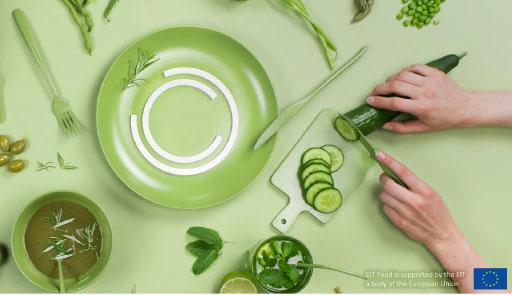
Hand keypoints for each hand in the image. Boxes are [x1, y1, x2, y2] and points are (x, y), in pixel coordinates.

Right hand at [366, 64, 472, 133]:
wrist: (465, 107)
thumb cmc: (443, 120)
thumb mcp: (423, 128)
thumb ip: (402, 128)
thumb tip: (384, 125)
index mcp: (422, 108)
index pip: (394, 103)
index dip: (379, 101)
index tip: (369, 101)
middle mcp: (425, 93)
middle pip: (396, 86)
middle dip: (380, 88)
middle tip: (374, 92)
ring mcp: (430, 81)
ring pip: (403, 74)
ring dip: (391, 79)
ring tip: (388, 85)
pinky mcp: (435, 73)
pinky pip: (415, 67)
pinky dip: (404, 70)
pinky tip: (401, 76)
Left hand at [375, 151, 489, 292]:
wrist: (442, 235)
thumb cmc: (438, 212)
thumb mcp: (432, 193)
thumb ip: (414, 184)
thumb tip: (395, 173)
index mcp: (424, 191)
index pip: (403, 172)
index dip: (389, 161)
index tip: (379, 154)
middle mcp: (414, 201)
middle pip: (388, 185)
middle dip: (383, 179)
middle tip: (386, 179)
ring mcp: (406, 213)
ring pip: (384, 196)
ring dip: (385, 193)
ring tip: (395, 195)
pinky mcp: (399, 222)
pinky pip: (385, 207)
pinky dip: (388, 204)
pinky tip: (397, 206)